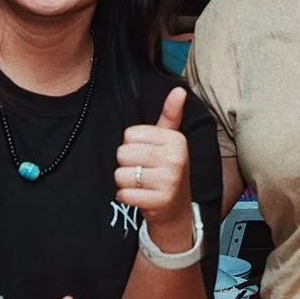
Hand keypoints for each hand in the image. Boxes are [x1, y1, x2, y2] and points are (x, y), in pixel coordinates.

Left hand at [116, 87, 192, 233]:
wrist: (177, 209)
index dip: (133, 146)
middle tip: (144, 172)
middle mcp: (175, 158)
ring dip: (126, 183)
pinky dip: (126, 198)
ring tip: (142, 185)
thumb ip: (170, 115)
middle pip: (122, 153)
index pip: (129, 134)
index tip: (148, 155)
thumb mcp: (170, 141)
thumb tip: (179, 89)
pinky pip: (124, 194)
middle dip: (127, 165)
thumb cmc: (167, 169)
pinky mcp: (159, 201)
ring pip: (120, 175)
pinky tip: (141, 197)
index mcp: (176, 139)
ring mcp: (168, 181)